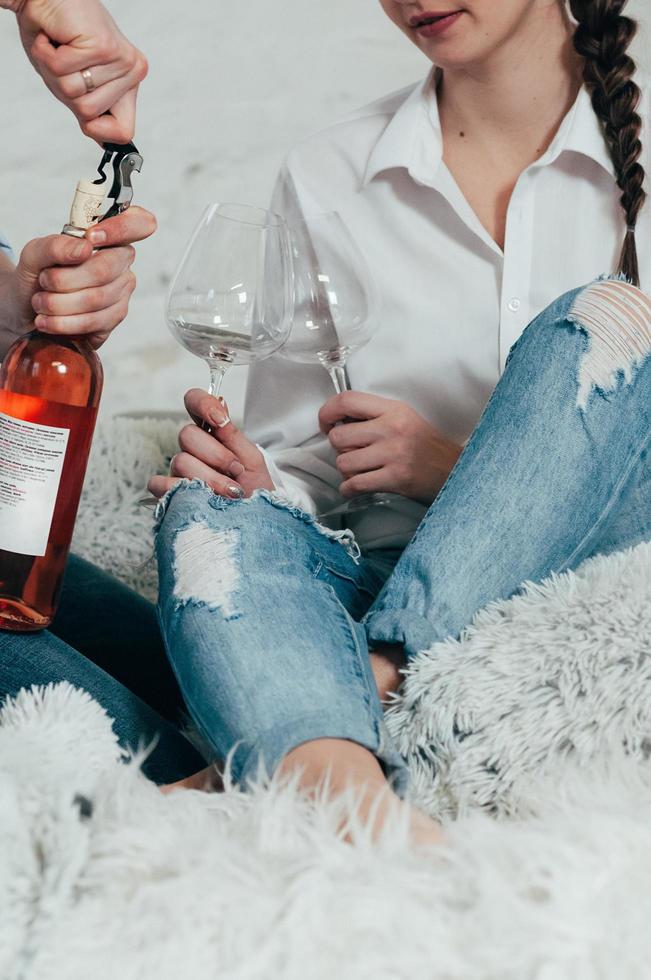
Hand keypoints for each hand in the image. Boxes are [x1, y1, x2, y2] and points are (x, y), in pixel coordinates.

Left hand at [4, 206, 155, 349]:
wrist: (28, 311)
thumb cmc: (38, 277)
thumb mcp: (35, 254)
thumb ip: (55, 245)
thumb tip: (84, 248)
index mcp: (108, 237)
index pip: (138, 223)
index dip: (121, 228)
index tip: (90, 238)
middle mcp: (120, 263)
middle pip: (104, 269)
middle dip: (64, 279)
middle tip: (44, 281)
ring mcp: (121, 292)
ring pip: (96, 298)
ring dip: (58, 303)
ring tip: (40, 302)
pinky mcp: (114, 319)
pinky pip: (93, 321)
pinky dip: (63, 322)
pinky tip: (48, 320)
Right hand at [9, 0, 146, 143]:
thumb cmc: (58, 33)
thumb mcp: (77, 82)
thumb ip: (94, 113)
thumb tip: (108, 147)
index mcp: (129, 82)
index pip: (124, 132)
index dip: (101, 132)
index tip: (88, 119)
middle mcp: (131, 71)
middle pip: (89, 114)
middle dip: (65, 90)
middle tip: (66, 60)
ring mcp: (119, 60)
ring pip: (75, 95)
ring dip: (55, 71)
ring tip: (61, 47)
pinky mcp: (102, 47)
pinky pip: (63, 71)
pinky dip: (47, 55)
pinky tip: (56, 38)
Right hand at [147, 389, 275, 499]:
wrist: (258, 524)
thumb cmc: (257, 492)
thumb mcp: (252, 461)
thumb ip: (233, 435)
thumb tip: (219, 402)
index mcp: (212, 435)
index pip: (194, 403)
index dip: (202, 403)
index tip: (220, 419)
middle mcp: (192, 451)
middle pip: (187, 435)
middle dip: (217, 455)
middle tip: (237, 472)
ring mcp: (179, 473)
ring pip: (180, 461)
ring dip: (211, 479)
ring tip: (232, 494)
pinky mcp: (170, 496)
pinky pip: (159, 484)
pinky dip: (178, 490)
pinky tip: (201, 500)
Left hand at [319, 391, 462, 505]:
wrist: (455, 470)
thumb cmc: (425, 446)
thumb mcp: (403, 418)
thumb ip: (373, 415)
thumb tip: (337, 420)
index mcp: (393, 410)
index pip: (346, 400)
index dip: (327, 412)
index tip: (326, 424)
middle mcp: (392, 429)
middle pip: (339, 436)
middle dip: (339, 448)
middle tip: (351, 452)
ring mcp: (393, 454)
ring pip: (343, 462)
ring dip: (346, 471)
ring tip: (360, 470)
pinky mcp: (395, 478)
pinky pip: (354, 484)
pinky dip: (349, 489)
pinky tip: (356, 486)